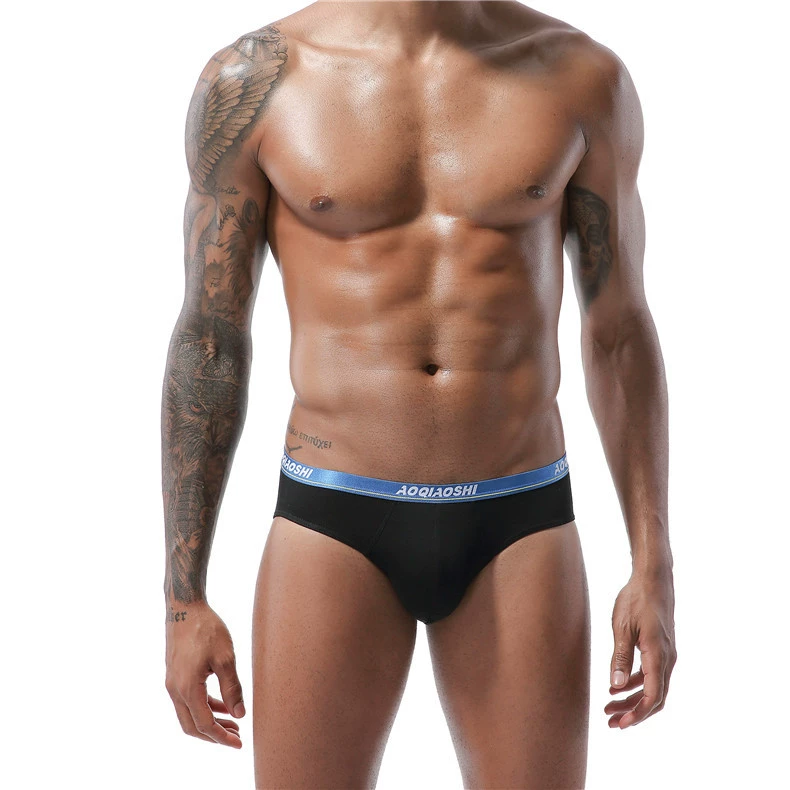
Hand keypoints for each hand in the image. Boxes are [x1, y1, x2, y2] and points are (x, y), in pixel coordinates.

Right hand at [165, 601, 245, 747]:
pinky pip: (187, 700)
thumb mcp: (226, 658)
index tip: (239, 743)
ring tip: (233, 722)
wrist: (185, 608)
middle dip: (215, 735)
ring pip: (189, 714)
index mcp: (188, 688)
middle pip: (192, 726)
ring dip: (210, 721)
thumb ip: (232, 688)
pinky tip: (221, 704)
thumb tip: (240, 714)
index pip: (205, 725)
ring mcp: (172, 683)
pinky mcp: (174, 675)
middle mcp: (175, 690)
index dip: (222, 737)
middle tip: (237, 736)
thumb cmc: (207, 629)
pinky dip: (204, 706)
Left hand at [605, 568, 675, 727]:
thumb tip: (615, 687)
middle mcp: (667, 659)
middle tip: (611, 722)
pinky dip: (635, 683)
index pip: (652, 697)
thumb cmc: (635, 599)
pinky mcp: (660, 647)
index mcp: (658, 656)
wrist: (652, 579)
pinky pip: (650, 674)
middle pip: (654, 698)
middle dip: (633, 713)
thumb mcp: (622, 628)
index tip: (620, 724)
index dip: (637, 715)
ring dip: (632, 700)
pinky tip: (616, 686)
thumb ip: (619, 658)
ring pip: (652, 687)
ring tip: (609, 707)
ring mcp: (666, 654)